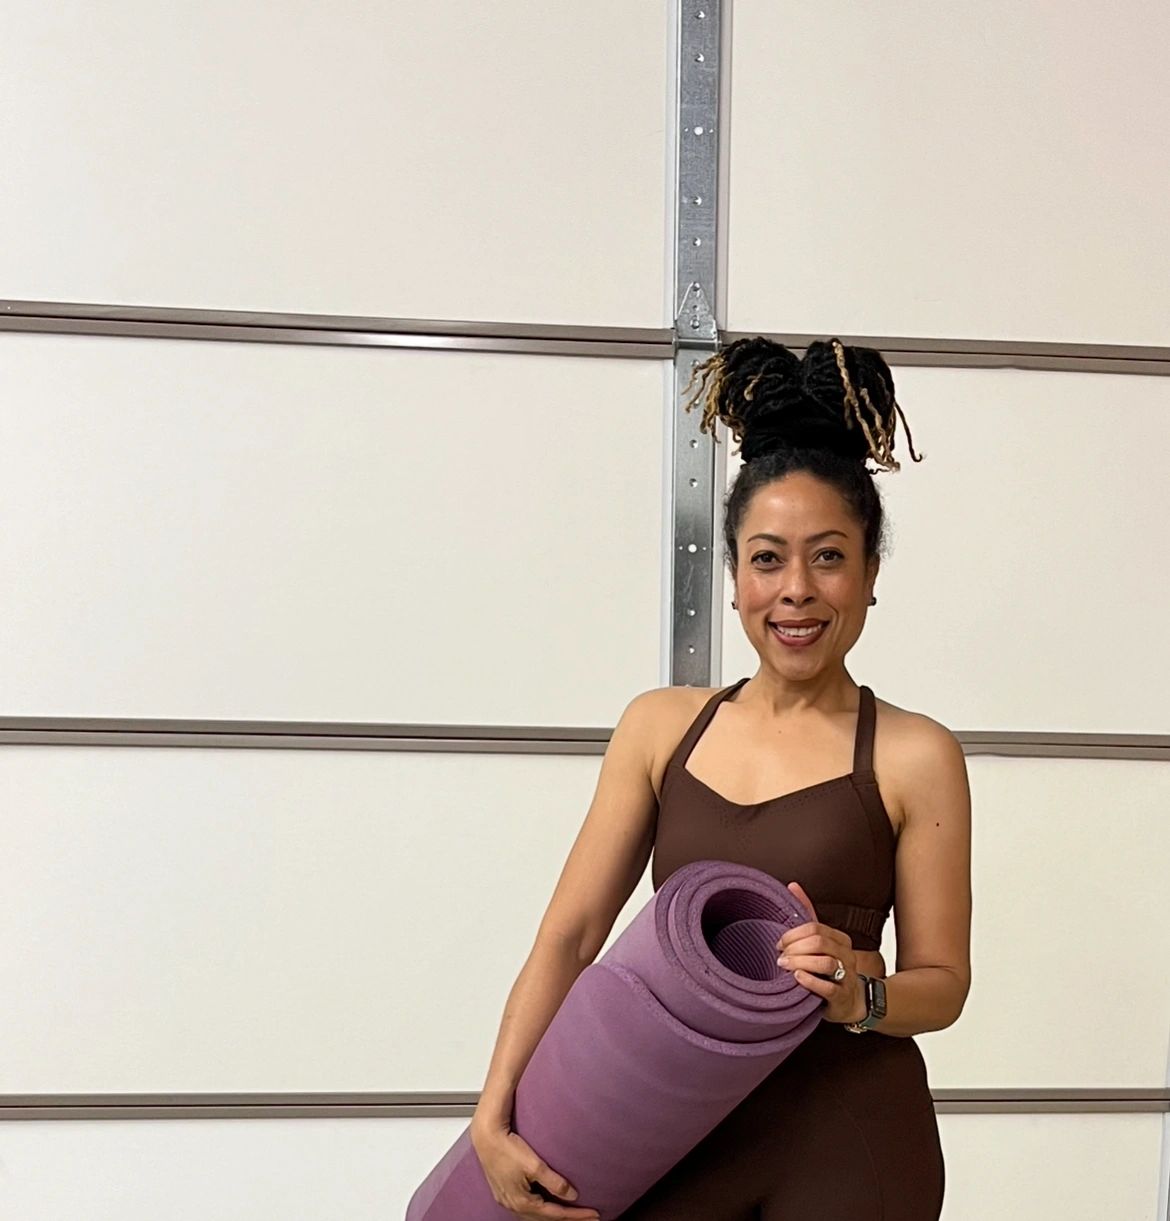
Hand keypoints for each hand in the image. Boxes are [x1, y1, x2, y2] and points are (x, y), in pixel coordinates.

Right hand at [471, 1122, 600, 1219]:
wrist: (486, 1136)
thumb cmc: (507, 1147)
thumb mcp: (534, 1165)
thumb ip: (554, 1182)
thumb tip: (572, 1195)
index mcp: (521, 1202)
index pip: (555, 1215)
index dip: (576, 1215)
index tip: (594, 1214)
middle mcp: (513, 1205)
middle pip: (545, 1218)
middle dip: (567, 1219)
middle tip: (586, 1217)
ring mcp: (507, 1199)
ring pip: (535, 1214)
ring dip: (554, 1215)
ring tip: (571, 1213)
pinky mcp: (505, 1191)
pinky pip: (527, 1207)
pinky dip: (541, 1208)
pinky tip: (547, 1204)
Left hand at [775, 880, 867, 1024]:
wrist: (852, 1001)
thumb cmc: (830, 969)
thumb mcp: (820, 941)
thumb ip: (807, 914)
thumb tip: (792, 885)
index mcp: (839, 939)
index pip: (814, 928)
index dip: (793, 934)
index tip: (779, 944)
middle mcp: (846, 955)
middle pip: (819, 943)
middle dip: (795, 948)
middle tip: (781, 956)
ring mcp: (847, 976)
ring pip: (825, 962)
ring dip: (801, 962)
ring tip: (786, 966)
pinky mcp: (843, 996)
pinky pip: (829, 988)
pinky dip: (811, 981)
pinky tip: (798, 978)